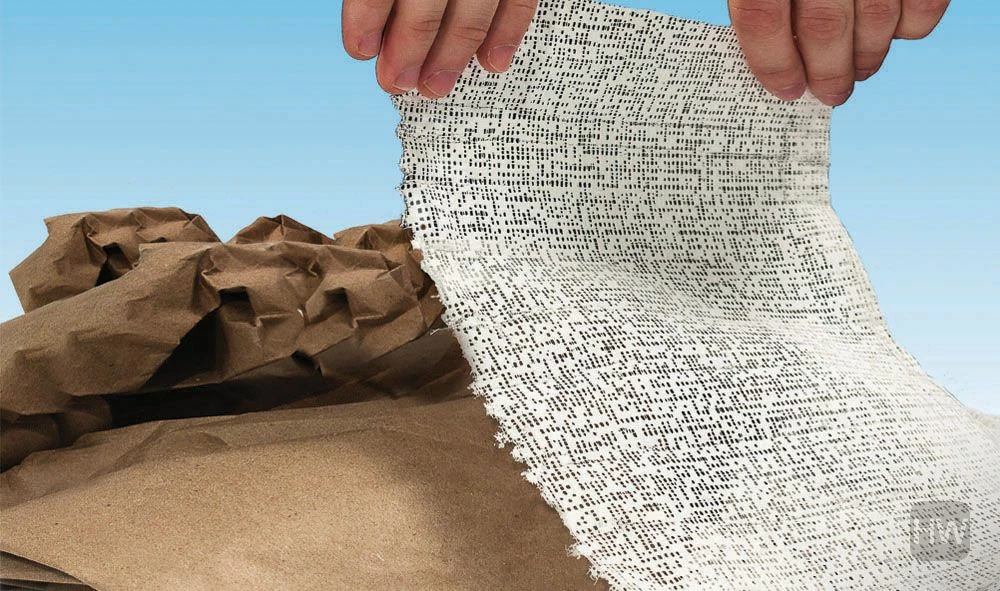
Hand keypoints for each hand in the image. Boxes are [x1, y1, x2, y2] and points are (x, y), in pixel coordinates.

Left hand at [342, 0, 537, 97]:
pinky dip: (509, 33)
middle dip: (409, 48)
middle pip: (426, 1)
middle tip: (398, 82)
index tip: (360, 49)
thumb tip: (374, 31)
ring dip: (453, 52)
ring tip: (436, 86)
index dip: (366, 16)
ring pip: (473, 9)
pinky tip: (492, 64)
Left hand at [729, 0, 949, 105]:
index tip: (784, 90)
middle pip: (823, 27)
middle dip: (826, 72)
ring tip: (857, 69)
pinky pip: (923, 4)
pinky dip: (909, 27)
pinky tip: (891, 33)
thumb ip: (764, 6)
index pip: (761, 16)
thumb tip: (772, 66)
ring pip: (875, 16)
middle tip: (828, 93)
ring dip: (866, 55)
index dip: (771, 61)